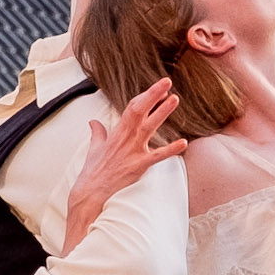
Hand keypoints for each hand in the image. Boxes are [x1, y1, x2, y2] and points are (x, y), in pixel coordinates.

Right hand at [63, 79, 186, 253]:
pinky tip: (183, 143)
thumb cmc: (93, 172)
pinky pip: (157, 156)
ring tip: (175, 99)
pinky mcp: (139, 166)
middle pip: (140, 111)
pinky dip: (171, 150)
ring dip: (162, 113)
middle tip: (167, 82)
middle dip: (154, 96)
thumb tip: (93, 122)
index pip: (132, 108)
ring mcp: (133, 151)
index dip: (146, 96)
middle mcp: (126, 138)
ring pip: (149, 127)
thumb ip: (97, 133)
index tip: (159, 88)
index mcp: (117, 133)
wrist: (90, 193)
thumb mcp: (94, 149)